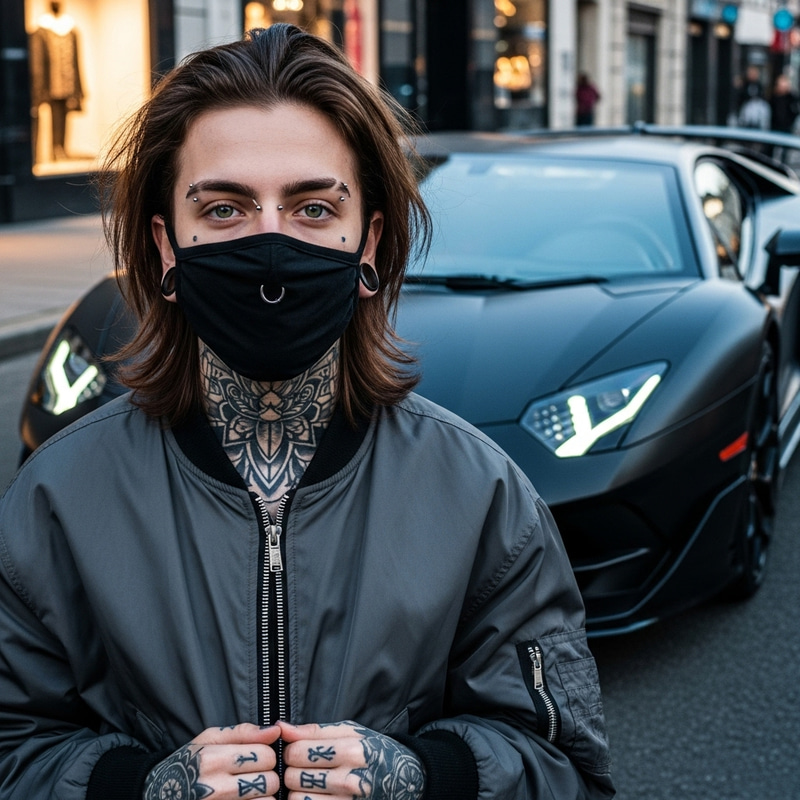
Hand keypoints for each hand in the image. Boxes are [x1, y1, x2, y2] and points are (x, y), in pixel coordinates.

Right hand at [144, 723, 280, 798]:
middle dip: (268, 776)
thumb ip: (243, 732)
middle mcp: (214, 787)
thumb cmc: (188, 762)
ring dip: (264, 796)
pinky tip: (247, 799)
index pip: (265, 755)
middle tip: (256, 775)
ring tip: (251, 790)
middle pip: (269, 781)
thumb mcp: (209, 738)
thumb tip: (275, 730)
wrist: (158, 793)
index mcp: (213, 759)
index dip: (267, 754)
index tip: (259, 757)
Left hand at [280, 720, 424, 799]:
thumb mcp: (350, 732)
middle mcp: (350, 780)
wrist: (404, 778)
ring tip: (306, 784)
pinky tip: (312, 795)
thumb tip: (281, 727)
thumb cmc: (373, 751)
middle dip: (291, 771)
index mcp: (351, 751)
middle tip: (301, 768)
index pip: (298, 751)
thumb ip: (314, 731)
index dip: (290, 749)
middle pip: (294, 777)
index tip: (296, 750)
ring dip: (296, 792)